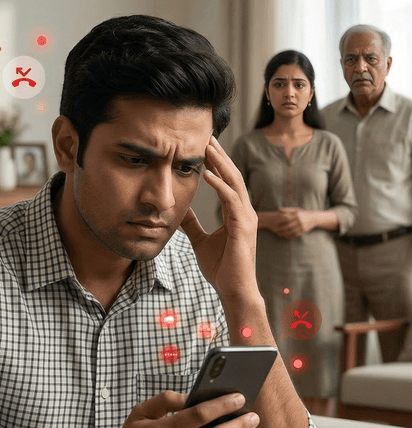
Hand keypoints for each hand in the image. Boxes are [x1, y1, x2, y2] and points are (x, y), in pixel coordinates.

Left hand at [181, 135, 259, 301]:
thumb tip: (180, 212)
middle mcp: (244, 212)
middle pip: (232, 176)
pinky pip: (232, 200)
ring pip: (234, 183)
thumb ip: (192, 225)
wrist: (234, 290)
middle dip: (219, 156)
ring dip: (220, 164)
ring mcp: (246, 218)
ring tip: (207, 148)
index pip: (227, 181)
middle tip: (206, 137)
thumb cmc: (222, 269)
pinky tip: (206, 173)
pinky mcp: (243, 227)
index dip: (216, 164)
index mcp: (236, 213)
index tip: (204, 147)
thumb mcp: (201, 241)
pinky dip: (219, 185)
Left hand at [273, 208, 314, 237]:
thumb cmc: (303, 213)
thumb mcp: (296, 210)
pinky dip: (289, 236)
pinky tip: (285, 236)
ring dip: (284, 233)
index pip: (286, 218)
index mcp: (297, 214)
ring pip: (291, 231)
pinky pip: (295, 234)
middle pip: (288, 226)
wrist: (314, 218)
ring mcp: (302, 226)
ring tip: (279, 233)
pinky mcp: (303, 231)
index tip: (275, 223)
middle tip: (276, 230)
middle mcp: (299, 220)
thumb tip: (279, 210)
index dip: (280, 221)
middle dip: (281, 228)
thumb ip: (288, 210)